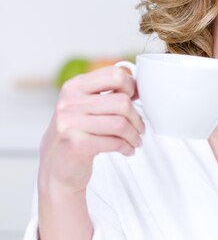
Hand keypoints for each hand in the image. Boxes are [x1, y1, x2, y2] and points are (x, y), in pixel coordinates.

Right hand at [38, 66, 144, 194]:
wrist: (55, 165)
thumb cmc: (75, 132)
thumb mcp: (85, 105)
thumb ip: (108, 92)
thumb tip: (139, 87)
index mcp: (75, 86)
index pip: (114, 74)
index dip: (131, 86)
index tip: (134, 99)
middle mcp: (70, 102)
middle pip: (122, 102)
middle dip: (137, 117)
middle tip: (140, 127)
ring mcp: (71, 123)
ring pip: (121, 123)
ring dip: (134, 134)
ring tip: (136, 140)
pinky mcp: (77, 145)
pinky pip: (114, 143)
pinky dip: (127, 147)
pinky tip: (128, 150)